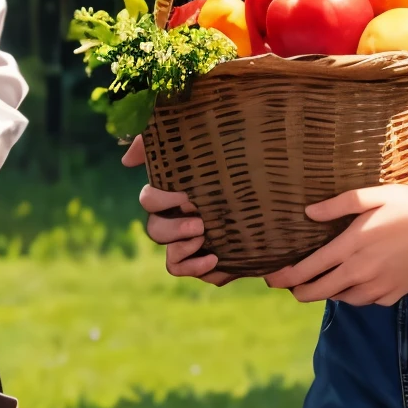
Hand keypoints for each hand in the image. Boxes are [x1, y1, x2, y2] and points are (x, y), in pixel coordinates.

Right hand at [122, 134, 233, 285]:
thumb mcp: (204, 137)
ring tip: (206, 238)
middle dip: (173, 229)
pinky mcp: (210, 259)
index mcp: (177, 192)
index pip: (149, 200)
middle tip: (200, 223)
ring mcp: (194, 242)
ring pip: (170, 256)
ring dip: (182, 249)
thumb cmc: (239, 155)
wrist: (282, 186)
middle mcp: (181, 218)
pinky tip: (217, 259)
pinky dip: (198, 268)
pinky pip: (191, 271)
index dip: (161, 200)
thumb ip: (162, 141)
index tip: (187, 194)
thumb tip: (126, 161)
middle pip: (155, 230)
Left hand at [264, 184, 407, 304]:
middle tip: (291, 286)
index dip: (285, 277)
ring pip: (342, 299)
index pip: (308, 270)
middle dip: (300, 291)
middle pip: (319, 292)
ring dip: (329, 293)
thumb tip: (308, 213)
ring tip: (324, 282)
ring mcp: (378, 287)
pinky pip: (366, 301)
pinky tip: (356, 283)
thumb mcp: (374, 196)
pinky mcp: (394, 295)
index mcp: (351, 247)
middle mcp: (360, 272)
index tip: (271, 278)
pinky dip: (355, 295)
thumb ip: (339, 205)